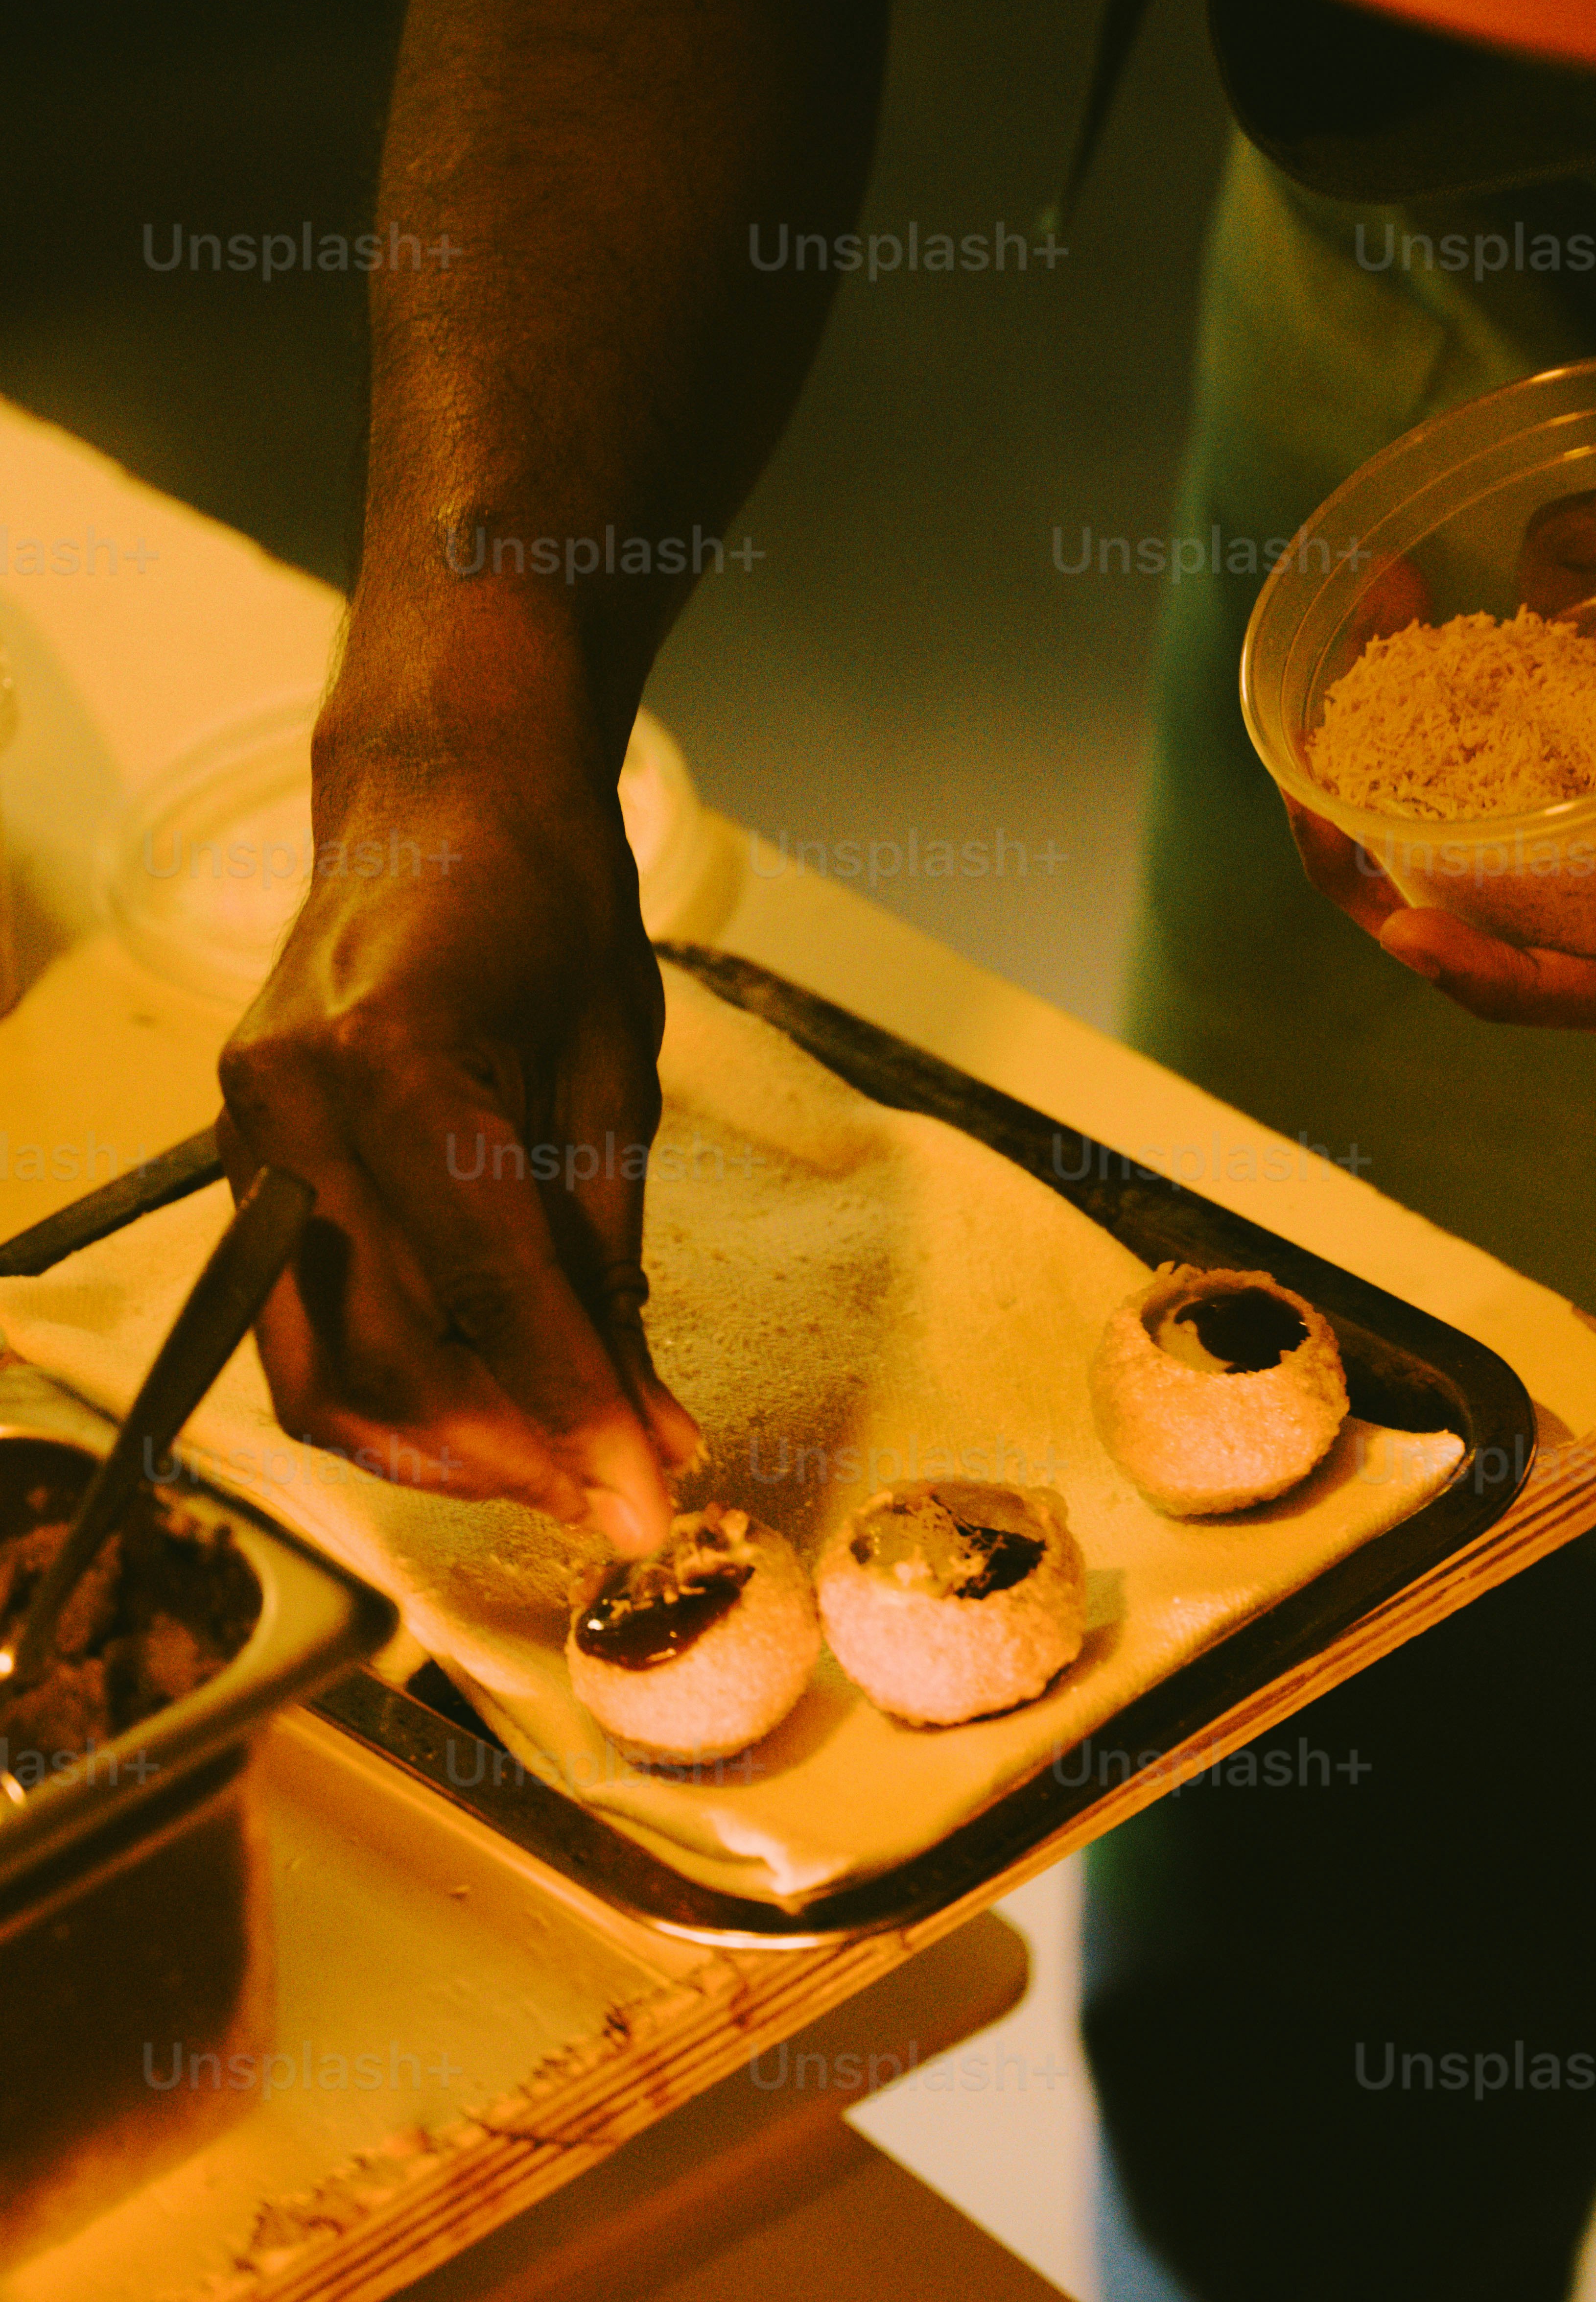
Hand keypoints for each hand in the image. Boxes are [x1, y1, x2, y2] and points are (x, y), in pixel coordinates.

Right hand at [218, 736, 697, 1536]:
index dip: (572, 1415)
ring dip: (442, 1447)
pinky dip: (392, 1389)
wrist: (439, 797)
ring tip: (563, 1468)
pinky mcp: (242, 1166)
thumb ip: (608, 1261)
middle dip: (510, 1455)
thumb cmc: (545, 903)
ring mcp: (247, 1140)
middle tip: (620, 1496)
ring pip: (318, 1372)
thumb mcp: (613, 1074)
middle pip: (384, 1358)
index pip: (489, 1291)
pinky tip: (490, 1407)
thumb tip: (646, 1430)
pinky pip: (302, 1324)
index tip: (648, 1505)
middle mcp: (292, 1110)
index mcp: (393, 1062)